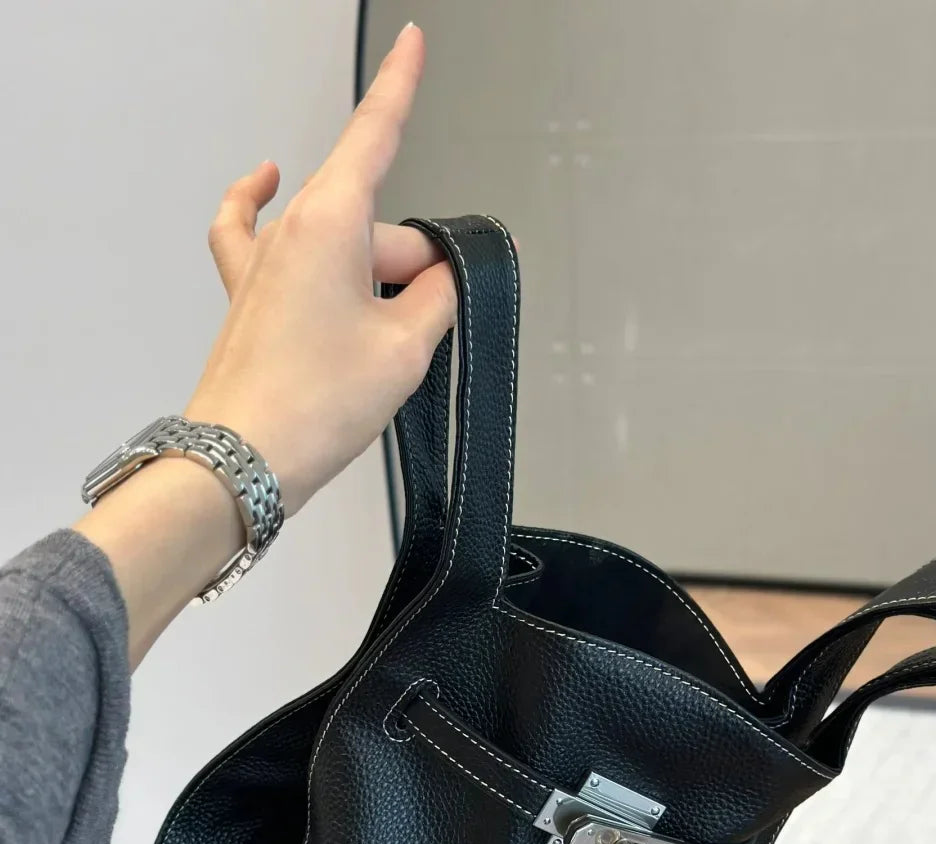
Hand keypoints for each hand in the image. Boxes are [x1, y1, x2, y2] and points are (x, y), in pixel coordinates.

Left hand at [76, 22, 455, 666]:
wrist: (244, 460)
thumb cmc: (315, 405)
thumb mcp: (405, 348)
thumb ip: (436, 296)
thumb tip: (441, 274)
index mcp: (330, 222)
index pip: (375, 134)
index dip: (400, 86)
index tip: (412, 41)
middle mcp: (290, 230)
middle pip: (376, 221)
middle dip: (412, 266)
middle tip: (427, 331)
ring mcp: (263, 263)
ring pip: (340, 243)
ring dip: (373, 281)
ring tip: (383, 344)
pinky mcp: (248, 296)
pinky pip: (254, 231)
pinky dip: (265, 208)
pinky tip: (268, 183)